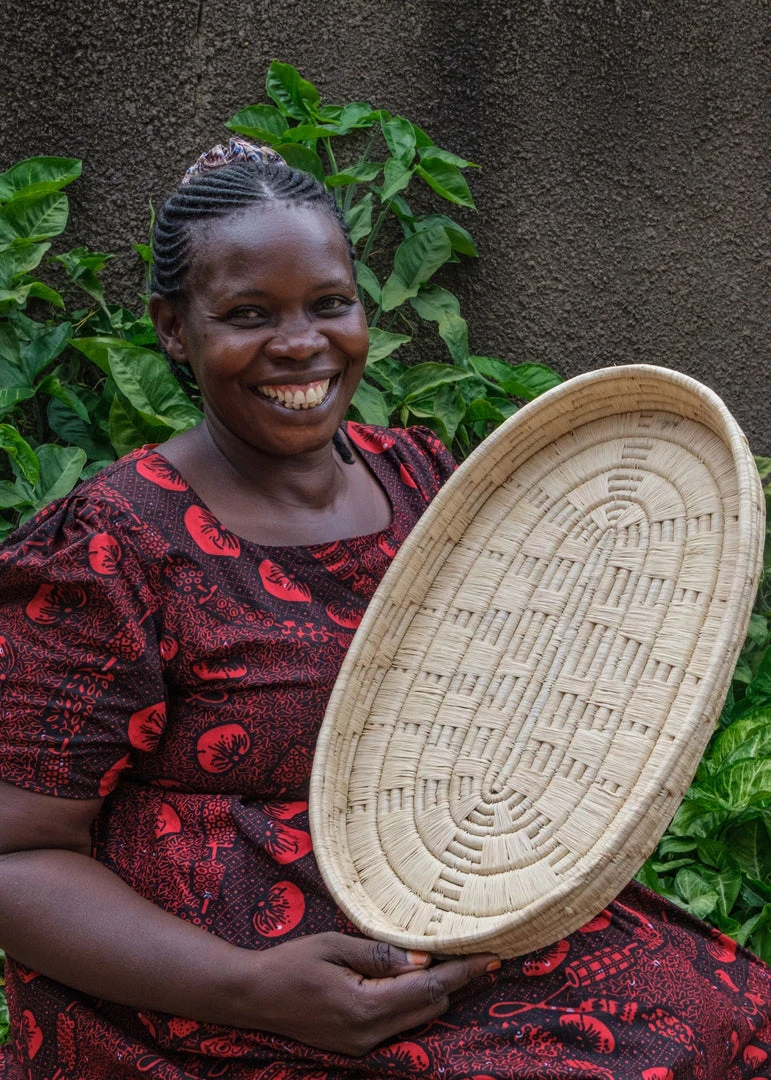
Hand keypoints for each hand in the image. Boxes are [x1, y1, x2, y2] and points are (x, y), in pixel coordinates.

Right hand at [244, 932, 497, 1055]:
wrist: (252, 997)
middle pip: (429, 1006)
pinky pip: (396, 1023)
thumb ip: (380, 956)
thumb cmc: (290, 963)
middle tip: (462, 947)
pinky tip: (400, 978)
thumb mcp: (333, 946)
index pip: (428, 988)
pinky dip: (406, 1001)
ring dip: (427, 990)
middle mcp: (369, 1034)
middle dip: (449, 979)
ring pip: (416, 1017)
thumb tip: (424, 960)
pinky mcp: (355, 1046)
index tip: (492, 958)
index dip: (463, 973)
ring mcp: (362, 1045)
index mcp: (364, 1007)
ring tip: (431, 958)